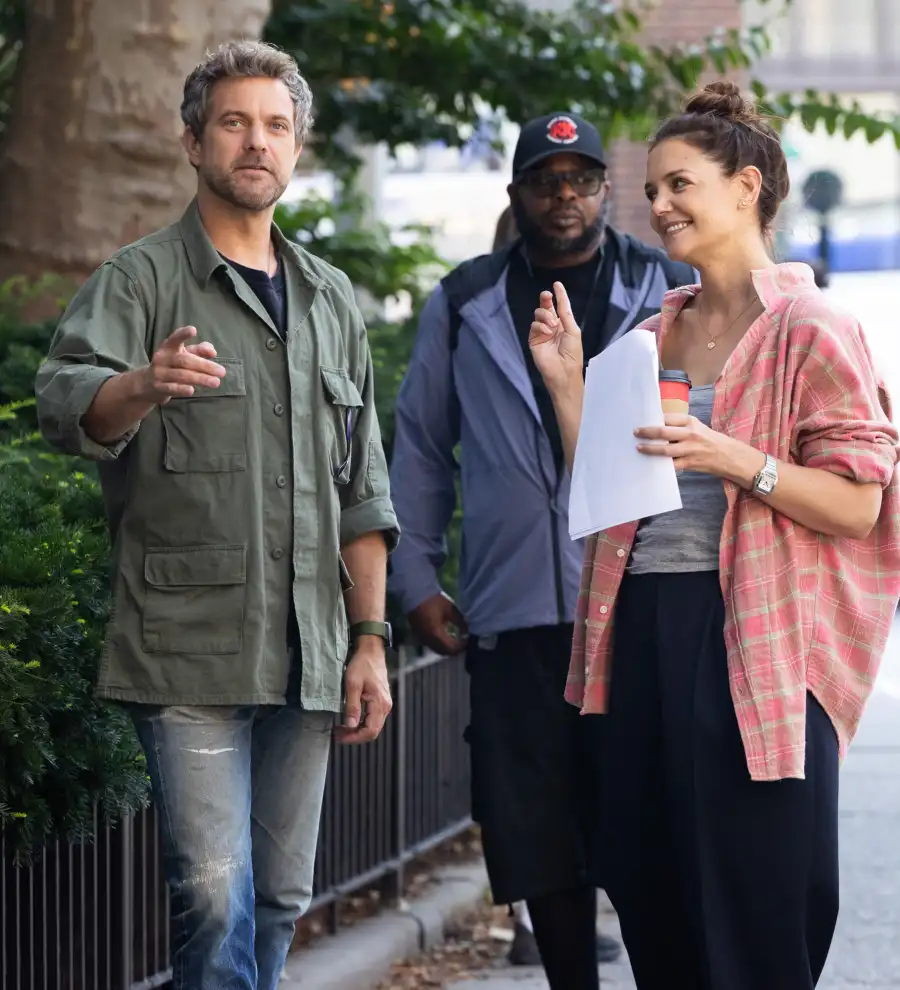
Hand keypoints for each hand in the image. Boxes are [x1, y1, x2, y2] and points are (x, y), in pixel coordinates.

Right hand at [135, 326, 226, 404]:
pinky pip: (171, 388)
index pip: (175, 338)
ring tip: (216, 382)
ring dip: (200, 379)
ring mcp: (158, 372)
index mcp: (168, 347)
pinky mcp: (157, 387)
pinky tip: (192, 390)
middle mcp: (162, 357)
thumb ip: (199, 350)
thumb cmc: (172, 366)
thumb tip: (213, 351)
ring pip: (181, 375)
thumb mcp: (184, 355)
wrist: (147, 384)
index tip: (193, 330)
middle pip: (185, 360)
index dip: (183, 334)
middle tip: (222, 372)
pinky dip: (181, 389)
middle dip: (205, 366)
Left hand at [335, 644, 392, 743]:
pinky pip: (372, 718)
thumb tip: (350, 725)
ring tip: (341, 727)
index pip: (370, 731)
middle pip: (372, 731)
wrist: (371, 651)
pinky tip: (350, 720)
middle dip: (354, 735)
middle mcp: (385, 706)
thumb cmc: (363, 664)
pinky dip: (361, 723)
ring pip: (372, 726)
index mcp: (380, 703)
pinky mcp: (381, 701)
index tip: (340, 737)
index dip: (354, 737)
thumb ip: (352, 706)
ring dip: (357, 730)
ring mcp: (384, 704)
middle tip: (338, 733)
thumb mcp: (352, 684)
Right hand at [408, 592, 467, 655]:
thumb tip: (467, 631)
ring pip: (436, 649)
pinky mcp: (418, 635)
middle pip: (443, 652)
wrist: (414, 594)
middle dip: (453, 649)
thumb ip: (460, 622)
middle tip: (461, 642)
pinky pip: (430, 644)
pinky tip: (443, 636)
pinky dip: (438, 644)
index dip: (460, 647)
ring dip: (445, 648)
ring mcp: (421, 638)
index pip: (451, 648)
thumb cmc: (434, 601)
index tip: (467, 640)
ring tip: (454, 640)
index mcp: (437, 634)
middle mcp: (428, 640)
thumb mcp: (450, 610)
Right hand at [528, 282, 583, 394]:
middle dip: (546, 299)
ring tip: (552, 326)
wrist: (563, 371)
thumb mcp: (573, 330)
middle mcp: (552, 326)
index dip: (559, 295)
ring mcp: (542, 332)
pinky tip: (547, 333)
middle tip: (547, 295)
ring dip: (545, 316)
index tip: (556, 284)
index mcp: (564, 324)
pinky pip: (534, 325)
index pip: (560, 306)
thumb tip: (561, 298)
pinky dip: (540, 326)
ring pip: (539, 314)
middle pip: (546, 307)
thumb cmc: (572, 353)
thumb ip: (565, 314)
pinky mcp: (534, 339)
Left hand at [635, 414, 765, 485]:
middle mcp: (690, 433)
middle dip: (647, 432)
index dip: (653, 418)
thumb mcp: (698, 428)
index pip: (668, 417)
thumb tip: (657, 428)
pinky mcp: (690, 463)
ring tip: (639, 448)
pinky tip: (651, 464)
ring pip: (665, 449)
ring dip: (650, 449)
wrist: (731, 457)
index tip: (641, 418)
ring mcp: (690, 449)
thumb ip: (680, 427)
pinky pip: (672, 465)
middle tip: (635, 432)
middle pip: (663, 431)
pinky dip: (661, 465)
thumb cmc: (712, 441)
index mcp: (691, 421)